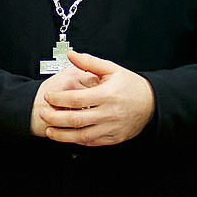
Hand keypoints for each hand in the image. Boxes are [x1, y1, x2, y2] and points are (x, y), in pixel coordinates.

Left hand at [31, 50, 154, 146]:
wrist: (152, 104)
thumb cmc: (131, 85)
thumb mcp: (112, 69)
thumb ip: (89, 62)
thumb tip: (71, 54)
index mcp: (107, 94)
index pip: (76, 99)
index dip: (59, 99)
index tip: (48, 97)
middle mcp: (109, 113)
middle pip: (76, 119)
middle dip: (55, 118)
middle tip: (43, 114)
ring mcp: (111, 127)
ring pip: (82, 135)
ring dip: (63, 135)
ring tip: (50, 131)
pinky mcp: (114, 138)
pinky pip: (93, 142)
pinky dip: (78, 140)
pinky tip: (68, 137)